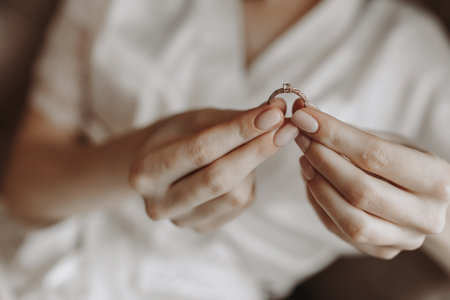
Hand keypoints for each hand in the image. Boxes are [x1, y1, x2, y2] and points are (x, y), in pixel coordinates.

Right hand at [129, 101, 298, 232]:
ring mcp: (180, 220)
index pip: (201, 150)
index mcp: (146, 171)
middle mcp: (158, 203)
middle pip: (218, 179)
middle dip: (257, 150)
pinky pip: (238, 205)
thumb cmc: (178, 136)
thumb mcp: (197, 120)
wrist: (159, 165)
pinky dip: (249, 181)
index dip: (240, 132)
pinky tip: (243, 167)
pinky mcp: (201, 228)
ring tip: (255, 145)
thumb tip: (276, 111)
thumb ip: (234, 119)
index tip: (274, 115)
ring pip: (234, 195)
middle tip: (286, 127)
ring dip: (254, 166)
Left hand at [291, 105, 449, 258]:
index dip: (335, 135)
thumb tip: (305, 113)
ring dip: (318, 187)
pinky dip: (319, 204)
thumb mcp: (389, 141)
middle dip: (323, 161)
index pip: (377, 156)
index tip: (305, 118)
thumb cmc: (403, 163)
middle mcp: (427, 215)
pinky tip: (312, 182)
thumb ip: (350, 132)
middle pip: (361, 191)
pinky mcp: (384, 251)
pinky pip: (340, 231)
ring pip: (350, 220)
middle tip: (302, 139)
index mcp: (436, 178)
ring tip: (305, 162)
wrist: (421, 199)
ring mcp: (405, 238)